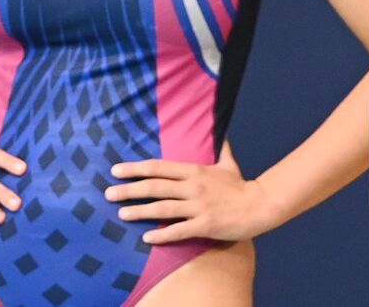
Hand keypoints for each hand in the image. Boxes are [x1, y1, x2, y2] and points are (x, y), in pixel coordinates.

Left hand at [105, 159, 282, 243]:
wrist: (260, 205)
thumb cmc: (241, 186)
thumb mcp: (229, 164)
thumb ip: (222, 148)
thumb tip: (222, 131)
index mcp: (195, 171)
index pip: (160, 168)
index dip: (136, 168)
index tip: (116, 170)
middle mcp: (193, 187)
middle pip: (155, 186)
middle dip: (130, 189)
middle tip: (108, 192)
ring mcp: (198, 206)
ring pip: (163, 208)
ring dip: (140, 211)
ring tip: (121, 213)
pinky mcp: (205, 225)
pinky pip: (179, 230)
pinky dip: (161, 234)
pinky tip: (146, 237)